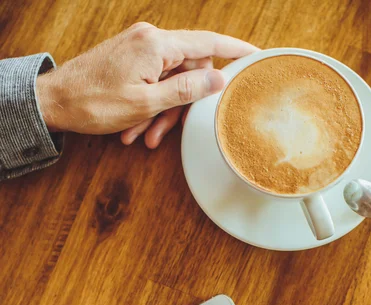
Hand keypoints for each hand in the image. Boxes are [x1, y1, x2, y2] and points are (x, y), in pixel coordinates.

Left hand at [36, 23, 256, 147]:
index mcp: (157, 45)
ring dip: (159, 113)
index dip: (235, 50)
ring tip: (142, 138)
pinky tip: (133, 129)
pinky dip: (147, 107)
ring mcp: (137, 49)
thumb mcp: (146, 103)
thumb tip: (218, 77)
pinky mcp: (128, 60)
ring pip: (167, 82)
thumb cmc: (95, 103)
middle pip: (186, 70)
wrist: (54, 101)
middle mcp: (149, 40)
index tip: (257, 55)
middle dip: (179, 105)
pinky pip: (150, 83)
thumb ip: (186, 89)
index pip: (208, 42)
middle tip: (165, 132)